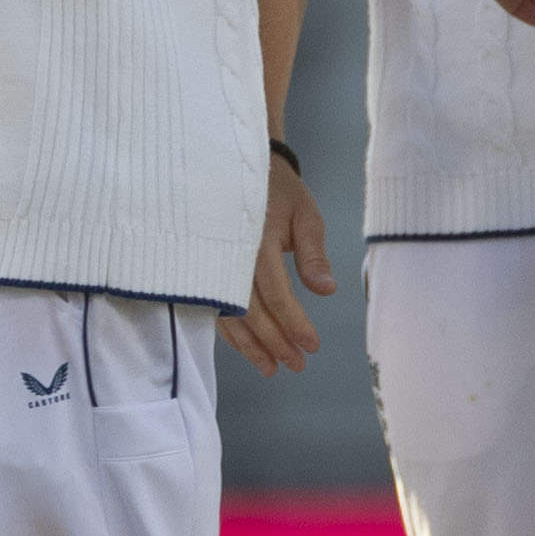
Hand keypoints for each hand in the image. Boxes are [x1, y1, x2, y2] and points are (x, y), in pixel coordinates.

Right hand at [227, 142, 335, 372]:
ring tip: (271, 369)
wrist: (240, 167)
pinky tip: (247, 348)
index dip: (293, 324)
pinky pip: (217, 308)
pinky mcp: (208, 271)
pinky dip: (232, 332)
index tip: (311, 346)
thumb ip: (313, 254)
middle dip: (274, 343)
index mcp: (256, 241)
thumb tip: (326, 291)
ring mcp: (215, 264)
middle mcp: (231, 256)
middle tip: (296, 365)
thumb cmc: (278, 191)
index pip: (276, 294)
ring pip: (230, 316)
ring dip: (250, 346)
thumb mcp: (304, 214)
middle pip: (251, 312)